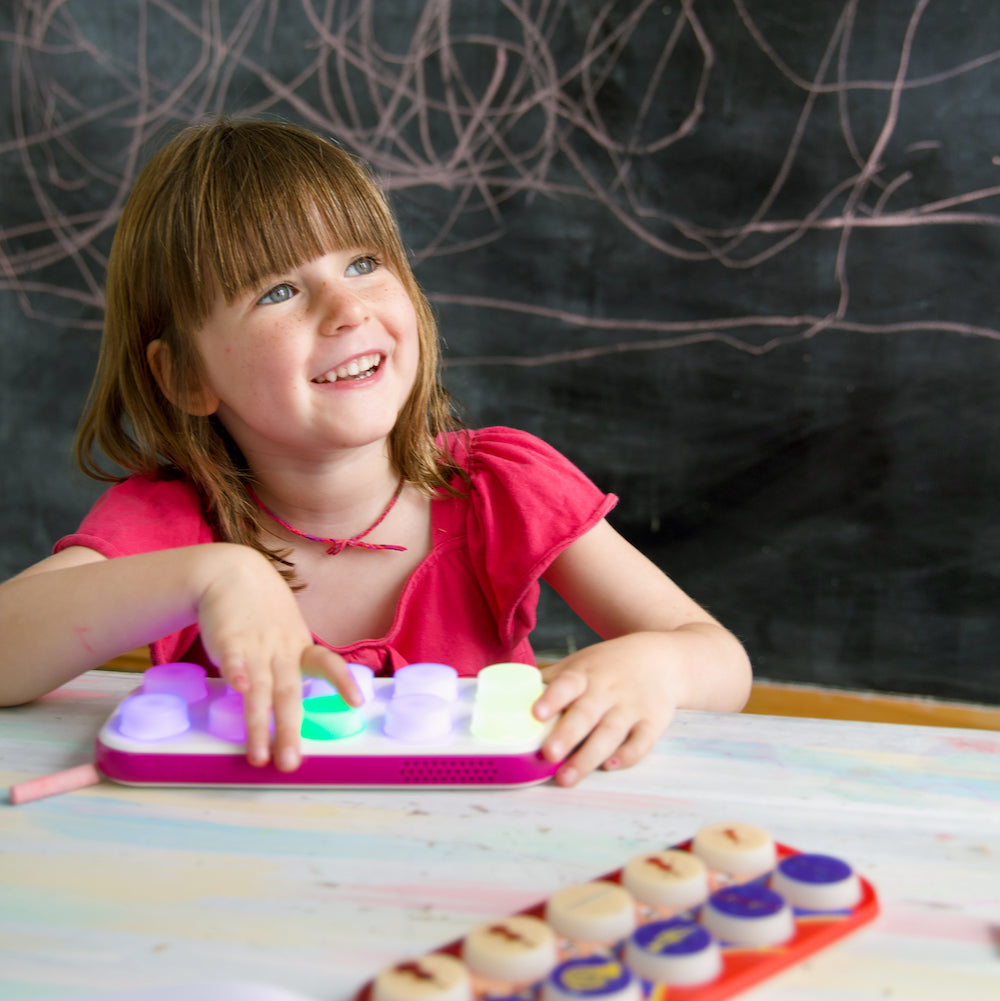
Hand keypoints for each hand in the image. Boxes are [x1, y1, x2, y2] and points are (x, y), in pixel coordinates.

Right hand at [195, 545, 360, 770]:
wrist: (232, 573)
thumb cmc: (263, 612)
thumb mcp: (287, 635)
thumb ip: (291, 667)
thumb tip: (292, 706)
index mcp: (299, 649)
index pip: (327, 664)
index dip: (342, 682)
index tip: (358, 702)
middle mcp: (281, 651)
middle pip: (289, 694)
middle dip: (289, 731)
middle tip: (291, 763)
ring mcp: (256, 646)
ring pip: (260, 689)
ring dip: (259, 723)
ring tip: (259, 755)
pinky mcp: (229, 640)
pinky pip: (234, 660)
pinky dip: (237, 673)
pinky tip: (238, 688)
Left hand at [532, 633, 679, 787]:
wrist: (664, 660)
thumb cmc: (609, 666)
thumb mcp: (581, 663)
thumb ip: (550, 681)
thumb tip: (509, 695)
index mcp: (585, 674)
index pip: (567, 684)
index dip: (552, 698)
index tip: (536, 713)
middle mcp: (607, 690)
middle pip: (586, 714)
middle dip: (567, 735)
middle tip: (548, 754)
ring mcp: (632, 707)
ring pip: (610, 733)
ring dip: (588, 757)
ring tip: (567, 777)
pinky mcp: (653, 723)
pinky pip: (641, 743)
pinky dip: (627, 755)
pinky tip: (610, 766)